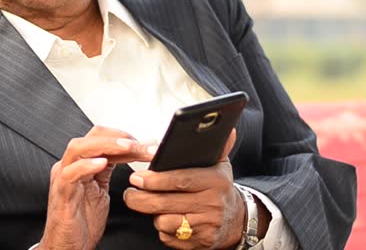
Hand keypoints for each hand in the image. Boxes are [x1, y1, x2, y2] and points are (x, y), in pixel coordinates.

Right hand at [38, 126, 154, 249]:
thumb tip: (135, 152)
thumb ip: (112, 169)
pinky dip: (86, 165)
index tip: (145, 145)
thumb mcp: (103, 189)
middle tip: (140, 145)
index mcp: (81, 163)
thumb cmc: (83, 221)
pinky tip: (102, 163)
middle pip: (91, 137)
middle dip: (119, 138)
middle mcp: (70, 166)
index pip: (101, 137)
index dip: (124, 137)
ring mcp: (63, 178)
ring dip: (105, 145)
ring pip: (78, 148)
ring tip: (127, 147)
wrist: (67, 247)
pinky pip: (70, 174)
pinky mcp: (62, 194)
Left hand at [123, 129, 244, 248]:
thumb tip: (225, 127)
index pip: (181, 179)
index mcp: (216, 181)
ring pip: (165, 222)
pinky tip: (164, 218)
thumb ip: (217, 145)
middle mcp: (212, 205)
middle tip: (129, 193)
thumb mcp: (220, 164)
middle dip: (141, 199)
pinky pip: (170, 237)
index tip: (136, 177)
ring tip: (147, 204)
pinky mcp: (200, 243)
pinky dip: (163, 230)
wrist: (235, 219)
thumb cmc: (219, 187)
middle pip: (167, 203)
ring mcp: (206, 226)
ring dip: (152, 214)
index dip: (156, 179)